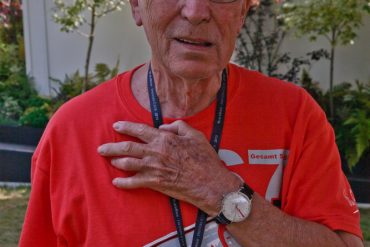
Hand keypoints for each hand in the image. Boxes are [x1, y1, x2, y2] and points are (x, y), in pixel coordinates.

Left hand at [98, 120, 240, 215]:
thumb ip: (178, 126)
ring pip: (128, 163)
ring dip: (116, 161)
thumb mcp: (195, 135)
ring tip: (109, 160)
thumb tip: (162, 127)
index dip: (126, 127)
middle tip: (101, 148)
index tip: (116, 126)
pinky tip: (116, 182)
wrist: (209, 182)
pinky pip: (134, 183)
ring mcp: (153, 168)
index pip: (139, 130)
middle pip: (127, 147)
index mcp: (164, 139)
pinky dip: (123, 182)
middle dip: (112, 147)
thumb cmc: (204, 158)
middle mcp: (155, 152)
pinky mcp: (155, 183)